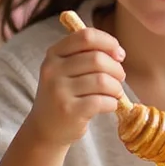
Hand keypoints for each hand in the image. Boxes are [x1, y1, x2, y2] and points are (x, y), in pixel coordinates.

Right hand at [24, 25, 125, 147]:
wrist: (45, 128)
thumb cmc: (64, 95)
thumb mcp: (66, 70)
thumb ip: (87, 55)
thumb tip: (118, 53)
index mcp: (54, 54)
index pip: (86, 36)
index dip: (108, 42)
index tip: (119, 54)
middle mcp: (53, 70)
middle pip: (98, 59)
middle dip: (116, 69)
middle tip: (120, 78)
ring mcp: (59, 91)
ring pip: (103, 81)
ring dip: (116, 88)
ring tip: (115, 93)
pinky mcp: (69, 111)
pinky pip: (102, 101)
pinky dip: (112, 103)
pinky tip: (109, 105)